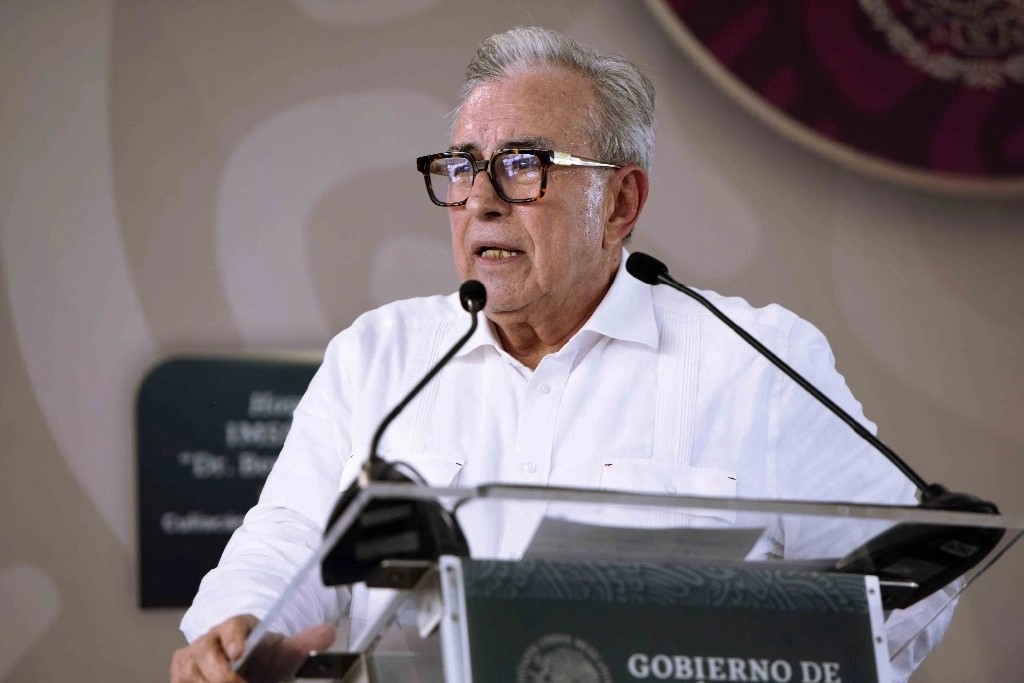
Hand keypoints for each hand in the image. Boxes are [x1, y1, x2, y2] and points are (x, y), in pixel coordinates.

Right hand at [170, 614, 334, 682]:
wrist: (248, 667)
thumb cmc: (263, 658)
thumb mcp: (285, 652)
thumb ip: (306, 643)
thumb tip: (328, 632)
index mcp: (237, 627)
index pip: (232, 626)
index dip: (233, 638)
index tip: (238, 651)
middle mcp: (210, 639)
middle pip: (205, 652)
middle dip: (221, 675)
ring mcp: (192, 656)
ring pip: (189, 672)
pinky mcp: (180, 673)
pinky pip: (179, 682)